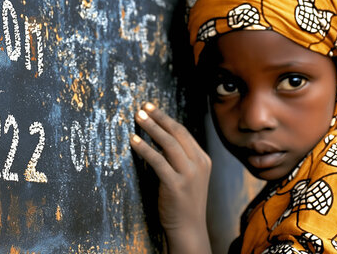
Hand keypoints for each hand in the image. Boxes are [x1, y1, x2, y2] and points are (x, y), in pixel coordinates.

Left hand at [130, 102, 211, 253]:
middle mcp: (199, 164)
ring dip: (151, 127)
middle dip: (159, 118)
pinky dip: (144, 148)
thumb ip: (180, 159)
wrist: (189, 228)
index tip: (152, 108)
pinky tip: (134, 140)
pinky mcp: (175, 185)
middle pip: (177, 133)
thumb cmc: (184, 202)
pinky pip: (158, 161)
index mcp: (203, 160)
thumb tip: (159, 138)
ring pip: (168, 143)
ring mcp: (189, 175)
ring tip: (138, 117)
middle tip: (143, 107)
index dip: (166, 119)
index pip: (184, 132)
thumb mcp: (189, 176)